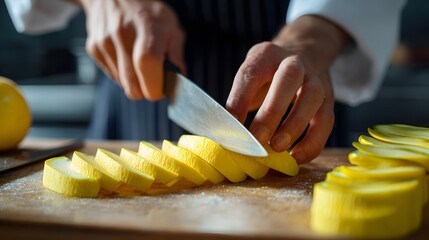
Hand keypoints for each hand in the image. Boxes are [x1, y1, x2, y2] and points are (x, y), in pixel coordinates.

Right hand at [75, 0, 185, 99]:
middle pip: (133, 85)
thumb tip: (177, 80)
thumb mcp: (171, 26)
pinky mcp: (93, 48)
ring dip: (134, 81)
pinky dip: (122, 74)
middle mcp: (123, 34)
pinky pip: (112, 76)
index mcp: (148, 27)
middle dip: (146, 90)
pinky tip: (127, 57)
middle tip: (153, 78)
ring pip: (123, 84)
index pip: (148, 66)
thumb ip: (176, 55)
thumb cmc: (148, 12)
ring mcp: (105, 42)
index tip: (162, 88)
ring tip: (139, 62)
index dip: (156, 86)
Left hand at [226, 16, 348, 163]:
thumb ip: (240, 98)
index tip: (231, 125)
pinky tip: (297, 157)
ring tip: (276, 148)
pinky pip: (326, 120)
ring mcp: (315, 79)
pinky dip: (313, 141)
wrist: (305, 53)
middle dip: (272, 111)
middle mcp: (294, 62)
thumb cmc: (269, 73)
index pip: (251, 73)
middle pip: (288, 79)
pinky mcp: (329, 99)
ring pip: (312, 97)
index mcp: (266, 55)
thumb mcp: (251, 74)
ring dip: (295, 125)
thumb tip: (228, 133)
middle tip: (257, 138)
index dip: (240, 100)